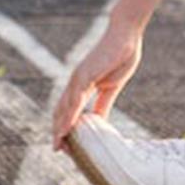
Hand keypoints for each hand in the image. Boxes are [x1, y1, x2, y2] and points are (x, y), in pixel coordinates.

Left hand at [52, 16, 143, 148]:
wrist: (126, 35)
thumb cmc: (121, 56)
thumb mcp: (112, 86)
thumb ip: (103, 104)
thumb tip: (99, 121)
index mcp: (81, 85)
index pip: (68, 110)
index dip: (64, 127)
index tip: (65, 144)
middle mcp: (75, 82)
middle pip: (61, 111)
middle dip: (59, 131)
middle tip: (59, 150)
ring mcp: (78, 78)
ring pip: (65, 108)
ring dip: (60, 127)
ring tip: (58, 145)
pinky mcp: (84, 74)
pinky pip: (75, 99)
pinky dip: (70, 115)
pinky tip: (67, 128)